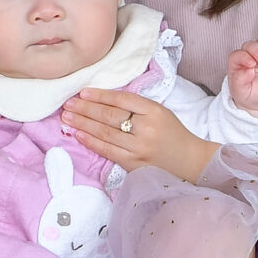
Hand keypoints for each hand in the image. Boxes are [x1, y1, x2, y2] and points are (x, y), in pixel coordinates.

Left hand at [62, 90, 215, 181]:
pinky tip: (78, 134)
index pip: (122, 100)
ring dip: (83, 124)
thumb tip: (103, 100)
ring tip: (67, 117)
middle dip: (85, 109)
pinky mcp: (133, 164)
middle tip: (68, 104)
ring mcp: (139, 148)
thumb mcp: (160, 113)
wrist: (190, 162)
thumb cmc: (172, 134)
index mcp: (155, 112)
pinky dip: (90, 142)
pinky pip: (107, 151)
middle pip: (109, 116)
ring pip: (105, 133)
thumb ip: (137, 107)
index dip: (100, 96)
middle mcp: (146, 129)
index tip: (83, 93)